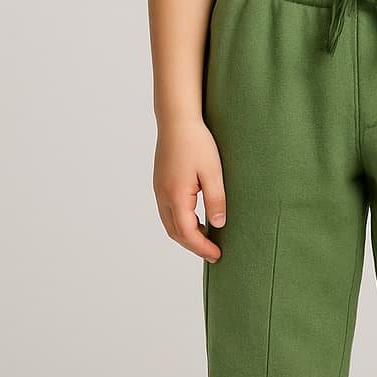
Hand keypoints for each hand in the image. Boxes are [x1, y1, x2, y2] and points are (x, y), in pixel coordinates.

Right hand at [152, 117, 226, 262]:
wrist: (177, 120)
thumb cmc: (196, 142)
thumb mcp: (213, 172)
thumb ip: (216, 200)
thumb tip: (218, 225)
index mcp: (176, 195)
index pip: (187, 233)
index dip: (202, 247)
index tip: (217, 255)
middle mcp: (163, 196)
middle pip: (175, 233)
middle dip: (193, 246)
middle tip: (213, 253)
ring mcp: (159, 190)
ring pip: (169, 223)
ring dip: (186, 235)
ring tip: (206, 240)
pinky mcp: (160, 183)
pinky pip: (167, 212)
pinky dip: (180, 223)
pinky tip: (195, 220)